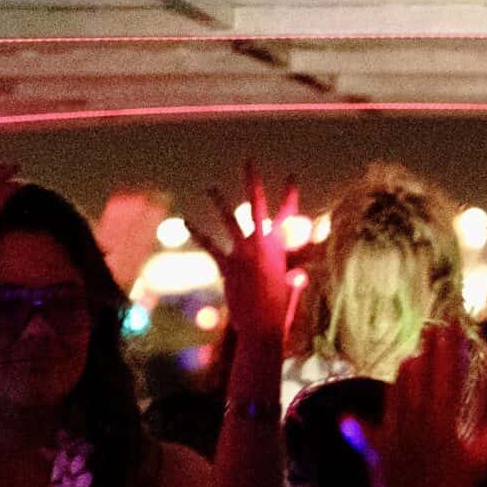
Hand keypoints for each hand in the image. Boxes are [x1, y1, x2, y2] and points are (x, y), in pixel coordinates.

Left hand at [188, 162, 296, 348]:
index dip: (290, 194)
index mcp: (281, 246)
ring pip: (229, 220)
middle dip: (252, 180)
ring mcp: (243, 252)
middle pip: (257, 204)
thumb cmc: (280, 310)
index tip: (291, 176)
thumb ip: (295, 277)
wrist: (264, 326)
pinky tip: (186, 222)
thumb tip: (300, 275)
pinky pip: (210, 245)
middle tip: (248, 160)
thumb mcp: (291, 287)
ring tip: (211, 187)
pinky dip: (198, 233)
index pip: (288, 214)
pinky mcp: (227, 265)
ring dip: (219, 202)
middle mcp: (262, 243)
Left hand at [371, 326, 486, 486]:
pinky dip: (356, 428)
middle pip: (420, 376)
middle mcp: (416, 420)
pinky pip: (364, 433)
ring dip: (404, 375)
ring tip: (411, 360)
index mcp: (443, 420)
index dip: (451, 350)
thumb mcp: (481, 463)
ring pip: (396, 392)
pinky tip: (348, 419)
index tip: (453, 328)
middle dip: (427, 350)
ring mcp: (394, 432)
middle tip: (431, 329)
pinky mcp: (376, 450)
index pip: (448, 376)